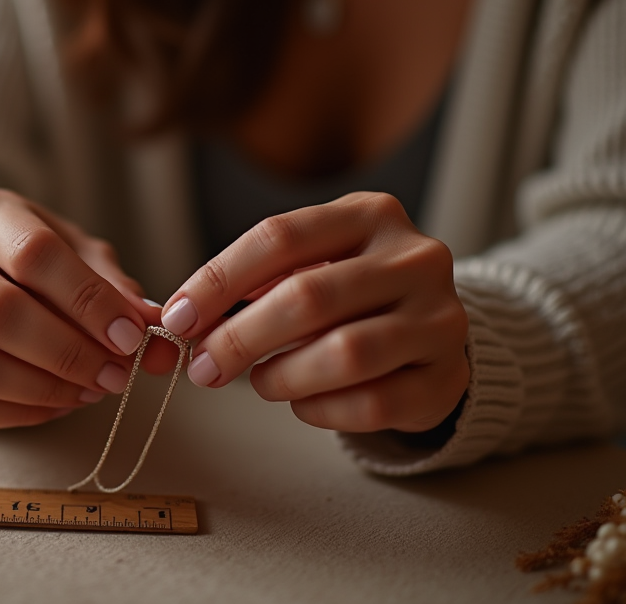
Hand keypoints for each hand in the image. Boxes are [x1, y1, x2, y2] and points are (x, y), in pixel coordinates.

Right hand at [0, 187, 164, 427]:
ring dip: (43, 389)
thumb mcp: (79, 257)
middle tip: (115, 375)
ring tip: (88, 391)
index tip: (130, 337)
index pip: (34, 253)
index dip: (87, 301)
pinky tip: (54, 405)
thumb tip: (159, 341)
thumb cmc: (34, 263)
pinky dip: (17, 413)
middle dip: (67, 353)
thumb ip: (118, 293)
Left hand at [160, 192, 468, 432]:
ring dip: (283, 377)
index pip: (280, 237)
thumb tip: (187, 315)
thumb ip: (259, 280)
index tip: (177, 317)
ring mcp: (440, 319)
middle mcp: (415, 258)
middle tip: (203, 367)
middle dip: (240, 338)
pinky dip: (322, 410)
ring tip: (261, 382)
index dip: (218, 280)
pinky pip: (373, 403)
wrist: (432, 332)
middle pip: (309, 297)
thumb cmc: (353, 295)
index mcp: (371, 214)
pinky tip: (303, 404)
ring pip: (345, 354)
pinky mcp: (448, 377)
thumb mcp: (314, 263)